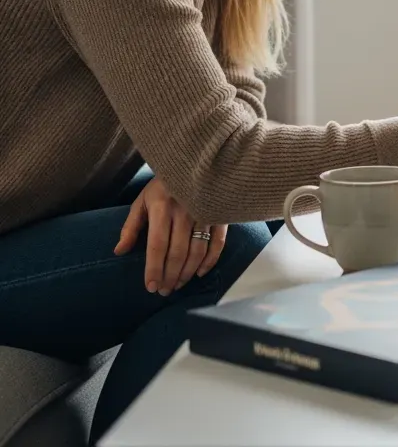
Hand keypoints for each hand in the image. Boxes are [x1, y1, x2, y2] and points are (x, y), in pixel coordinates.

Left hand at [115, 178, 226, 294]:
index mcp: (162, 208)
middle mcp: (185, 212)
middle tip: (164, 291)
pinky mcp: (220, 215)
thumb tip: (119, 252)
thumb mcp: (142, 201)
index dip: (154, 268)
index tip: (150, 287)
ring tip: (178, 285)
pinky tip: (199, 273)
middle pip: (178, 252)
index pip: (157, 245)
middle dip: (170, 275)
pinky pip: (218, 243)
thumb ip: (131, 227)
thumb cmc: (163, 186)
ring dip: (187, 272)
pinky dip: (210, 261)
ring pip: (197, 251)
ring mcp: (205, 213)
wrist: (194, 164)